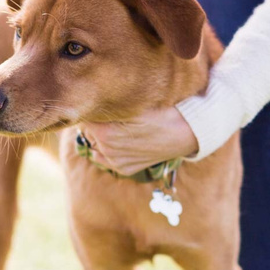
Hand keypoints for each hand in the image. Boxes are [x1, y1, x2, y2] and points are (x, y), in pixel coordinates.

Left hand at [80, 107, 198, 176]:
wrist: (185, 133)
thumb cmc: (160, 112)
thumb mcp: (133, 103)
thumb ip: (109, 105)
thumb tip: (90, 100)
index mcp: (105, 133)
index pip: (84, 118)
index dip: (91, 109)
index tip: (99, 103)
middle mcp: (107, 151)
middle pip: (88, 132)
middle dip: (96, 123)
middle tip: (110, 114)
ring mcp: (116, 163)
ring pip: (95, 145)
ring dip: (100, 137)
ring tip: (117, 127)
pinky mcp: (124, 169)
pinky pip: (106, 158)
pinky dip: (109, 150)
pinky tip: (123, 140)